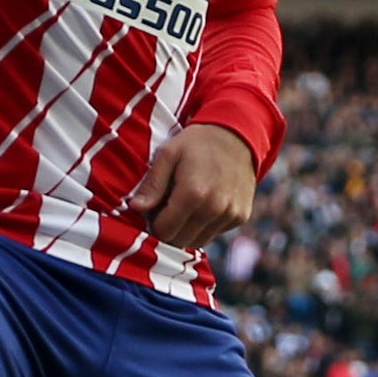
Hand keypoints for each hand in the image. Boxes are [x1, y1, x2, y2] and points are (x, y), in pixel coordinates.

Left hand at [125, 122, 257, 250]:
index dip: (155, 223)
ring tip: (186, 207)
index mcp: (193, 193)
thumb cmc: (196, 143)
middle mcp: (214, 208)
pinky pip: (215, 233)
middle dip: (170, 229)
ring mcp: (231, 214)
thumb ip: (152, 184)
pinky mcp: (241, 216)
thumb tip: (136, 208)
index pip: (165, 230)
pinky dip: (205, 226)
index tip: (156, 209)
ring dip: (187, 230)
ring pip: (199, 241)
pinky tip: (204, 205)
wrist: (236, 135)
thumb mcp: (168, 154)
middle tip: (168, 208)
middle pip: (181, 240)